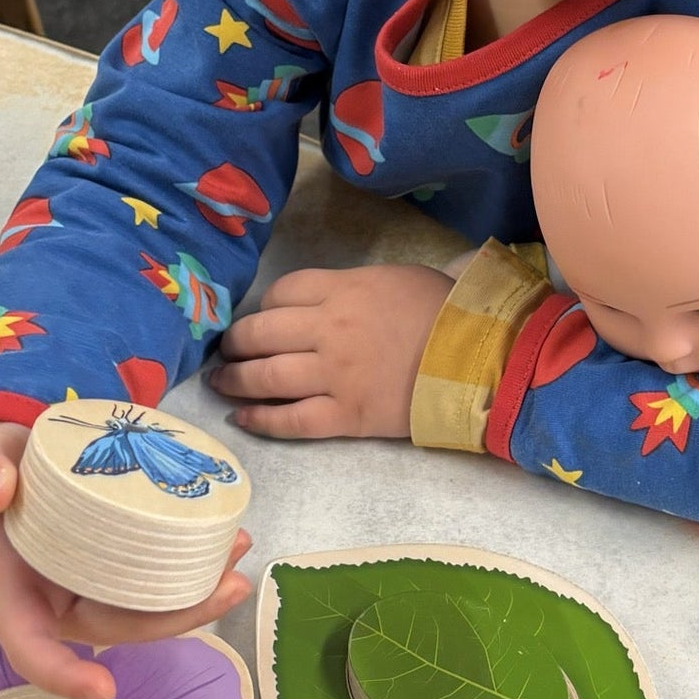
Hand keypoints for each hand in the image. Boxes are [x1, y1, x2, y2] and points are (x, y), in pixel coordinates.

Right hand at [0, 420, 253, 698]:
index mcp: (16, 590)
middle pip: (116, 629)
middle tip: (230, 584)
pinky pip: (153, 577)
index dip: (63, 676)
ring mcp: (91, 585)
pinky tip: (224, 539)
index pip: (31, 648)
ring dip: (195, 593)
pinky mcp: (115, 563)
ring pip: (143, 608)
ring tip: (236, 553)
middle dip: (174, 619)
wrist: (10, 457)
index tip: (105, 691)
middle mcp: (59, 600)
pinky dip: (190, 564)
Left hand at [207, 264, 454, 438]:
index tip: (257, 319)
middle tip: (225, 352)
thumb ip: (352, 287)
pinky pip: (290, 420)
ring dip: (234, 380)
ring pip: (266, 377)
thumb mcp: (393, 278)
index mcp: (340, 289)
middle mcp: (326, 329)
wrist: (478, 357)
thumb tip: (326, 300)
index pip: (280, 294)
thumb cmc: (444, 311)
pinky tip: (242, 418)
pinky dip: (260, 419)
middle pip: (260, 333)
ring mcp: (333, 374)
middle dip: (235, 344)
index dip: (261, 307)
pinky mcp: (345, 416)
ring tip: (221, 383)